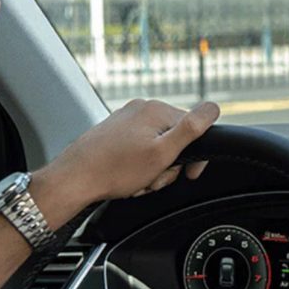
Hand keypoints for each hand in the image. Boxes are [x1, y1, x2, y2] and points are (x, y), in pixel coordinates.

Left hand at [34, 99, 219, 219]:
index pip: (194, 129)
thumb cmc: (114, 170)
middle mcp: (141, 109)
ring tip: (136, 180)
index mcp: (156, 109)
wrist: (73, 180)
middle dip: (168, 165)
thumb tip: (214, 107)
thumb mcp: (163, 152)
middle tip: (152, 179)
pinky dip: (137, 166)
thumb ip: (192, 128)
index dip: (194, 156)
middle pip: (174, 139)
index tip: (187, 174)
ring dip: (152, 169)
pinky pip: (138, 149)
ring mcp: (125, 119)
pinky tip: (126, 177)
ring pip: (156, 147)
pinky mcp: (114, 132)